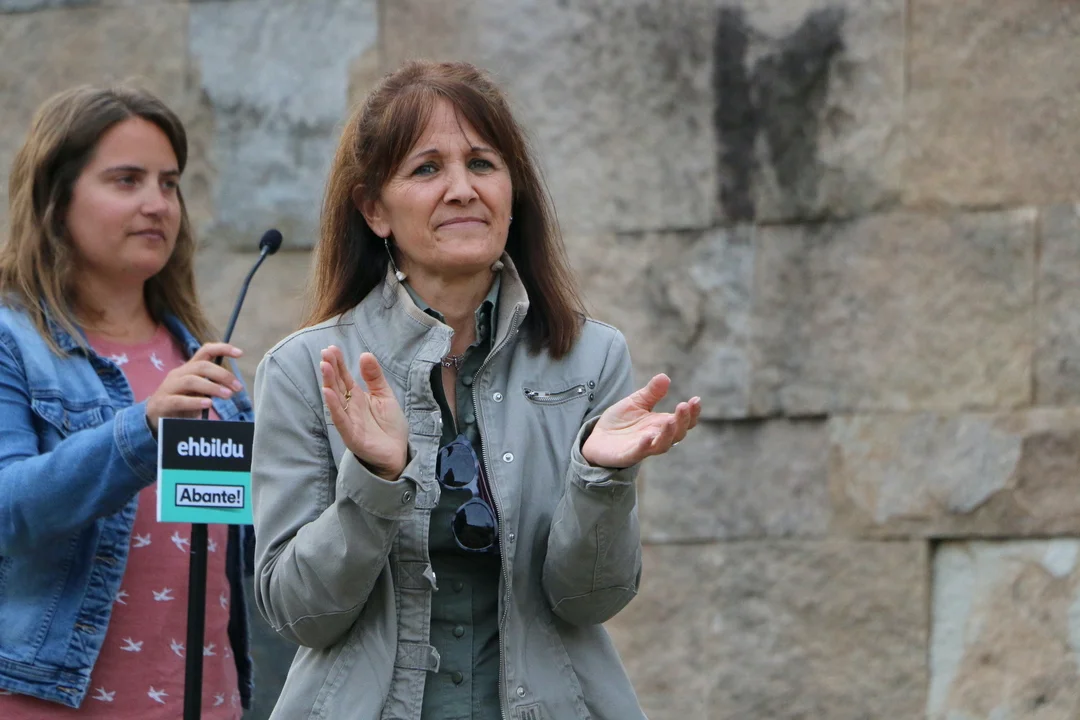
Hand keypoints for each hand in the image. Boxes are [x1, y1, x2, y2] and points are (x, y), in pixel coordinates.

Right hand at [145, 343, 243, 430]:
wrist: (155, 418)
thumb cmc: (182, 404)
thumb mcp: (199, 392)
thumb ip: (212, 386)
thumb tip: (234, 386)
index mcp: (189, 369)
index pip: (205, 351)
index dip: (222, 348)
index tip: (240, 353)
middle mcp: (179, 374)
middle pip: (201, 366)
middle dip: (223, 375)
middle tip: (238, 387)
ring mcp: (169, 387)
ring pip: (191, 381)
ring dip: (212, 387)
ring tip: (228, 395)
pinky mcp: (163, 403)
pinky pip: (179, 400)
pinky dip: (194, 401)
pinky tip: (208, 404)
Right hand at [320, 346, 407, 481]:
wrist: (398, 452)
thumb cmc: (389, 425)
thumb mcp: (384, 395)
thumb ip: (374, 377)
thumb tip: (365, 354)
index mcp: (357, 397)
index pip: (344, 377)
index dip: (338, 363)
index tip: (331, 348)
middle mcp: (350, 407)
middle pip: (337, 386)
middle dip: (331, 370)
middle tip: (325, 354)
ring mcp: (349, 421)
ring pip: (336, 400)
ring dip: (329, 384)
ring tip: (325, 367)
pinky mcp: (352, 436)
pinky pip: (341, 420)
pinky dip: (334, 407)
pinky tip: (328, 394)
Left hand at [581, 374, 700, 468]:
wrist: (597, 438)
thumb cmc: (620, 421)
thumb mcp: (636, 402)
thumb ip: (651, 392)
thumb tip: (664, 377)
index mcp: (661, 424)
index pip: (683, 421)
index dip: (692, 412)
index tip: (696, 400)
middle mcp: (657, 437)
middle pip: (678, 433)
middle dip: (683, 420)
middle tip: (683, 406)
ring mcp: (644, 447)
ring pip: (663, 445)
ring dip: (669, 433)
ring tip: (671, 419)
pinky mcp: (629, 455)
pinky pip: (639, 453)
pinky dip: (645, 446)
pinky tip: (648, 436)